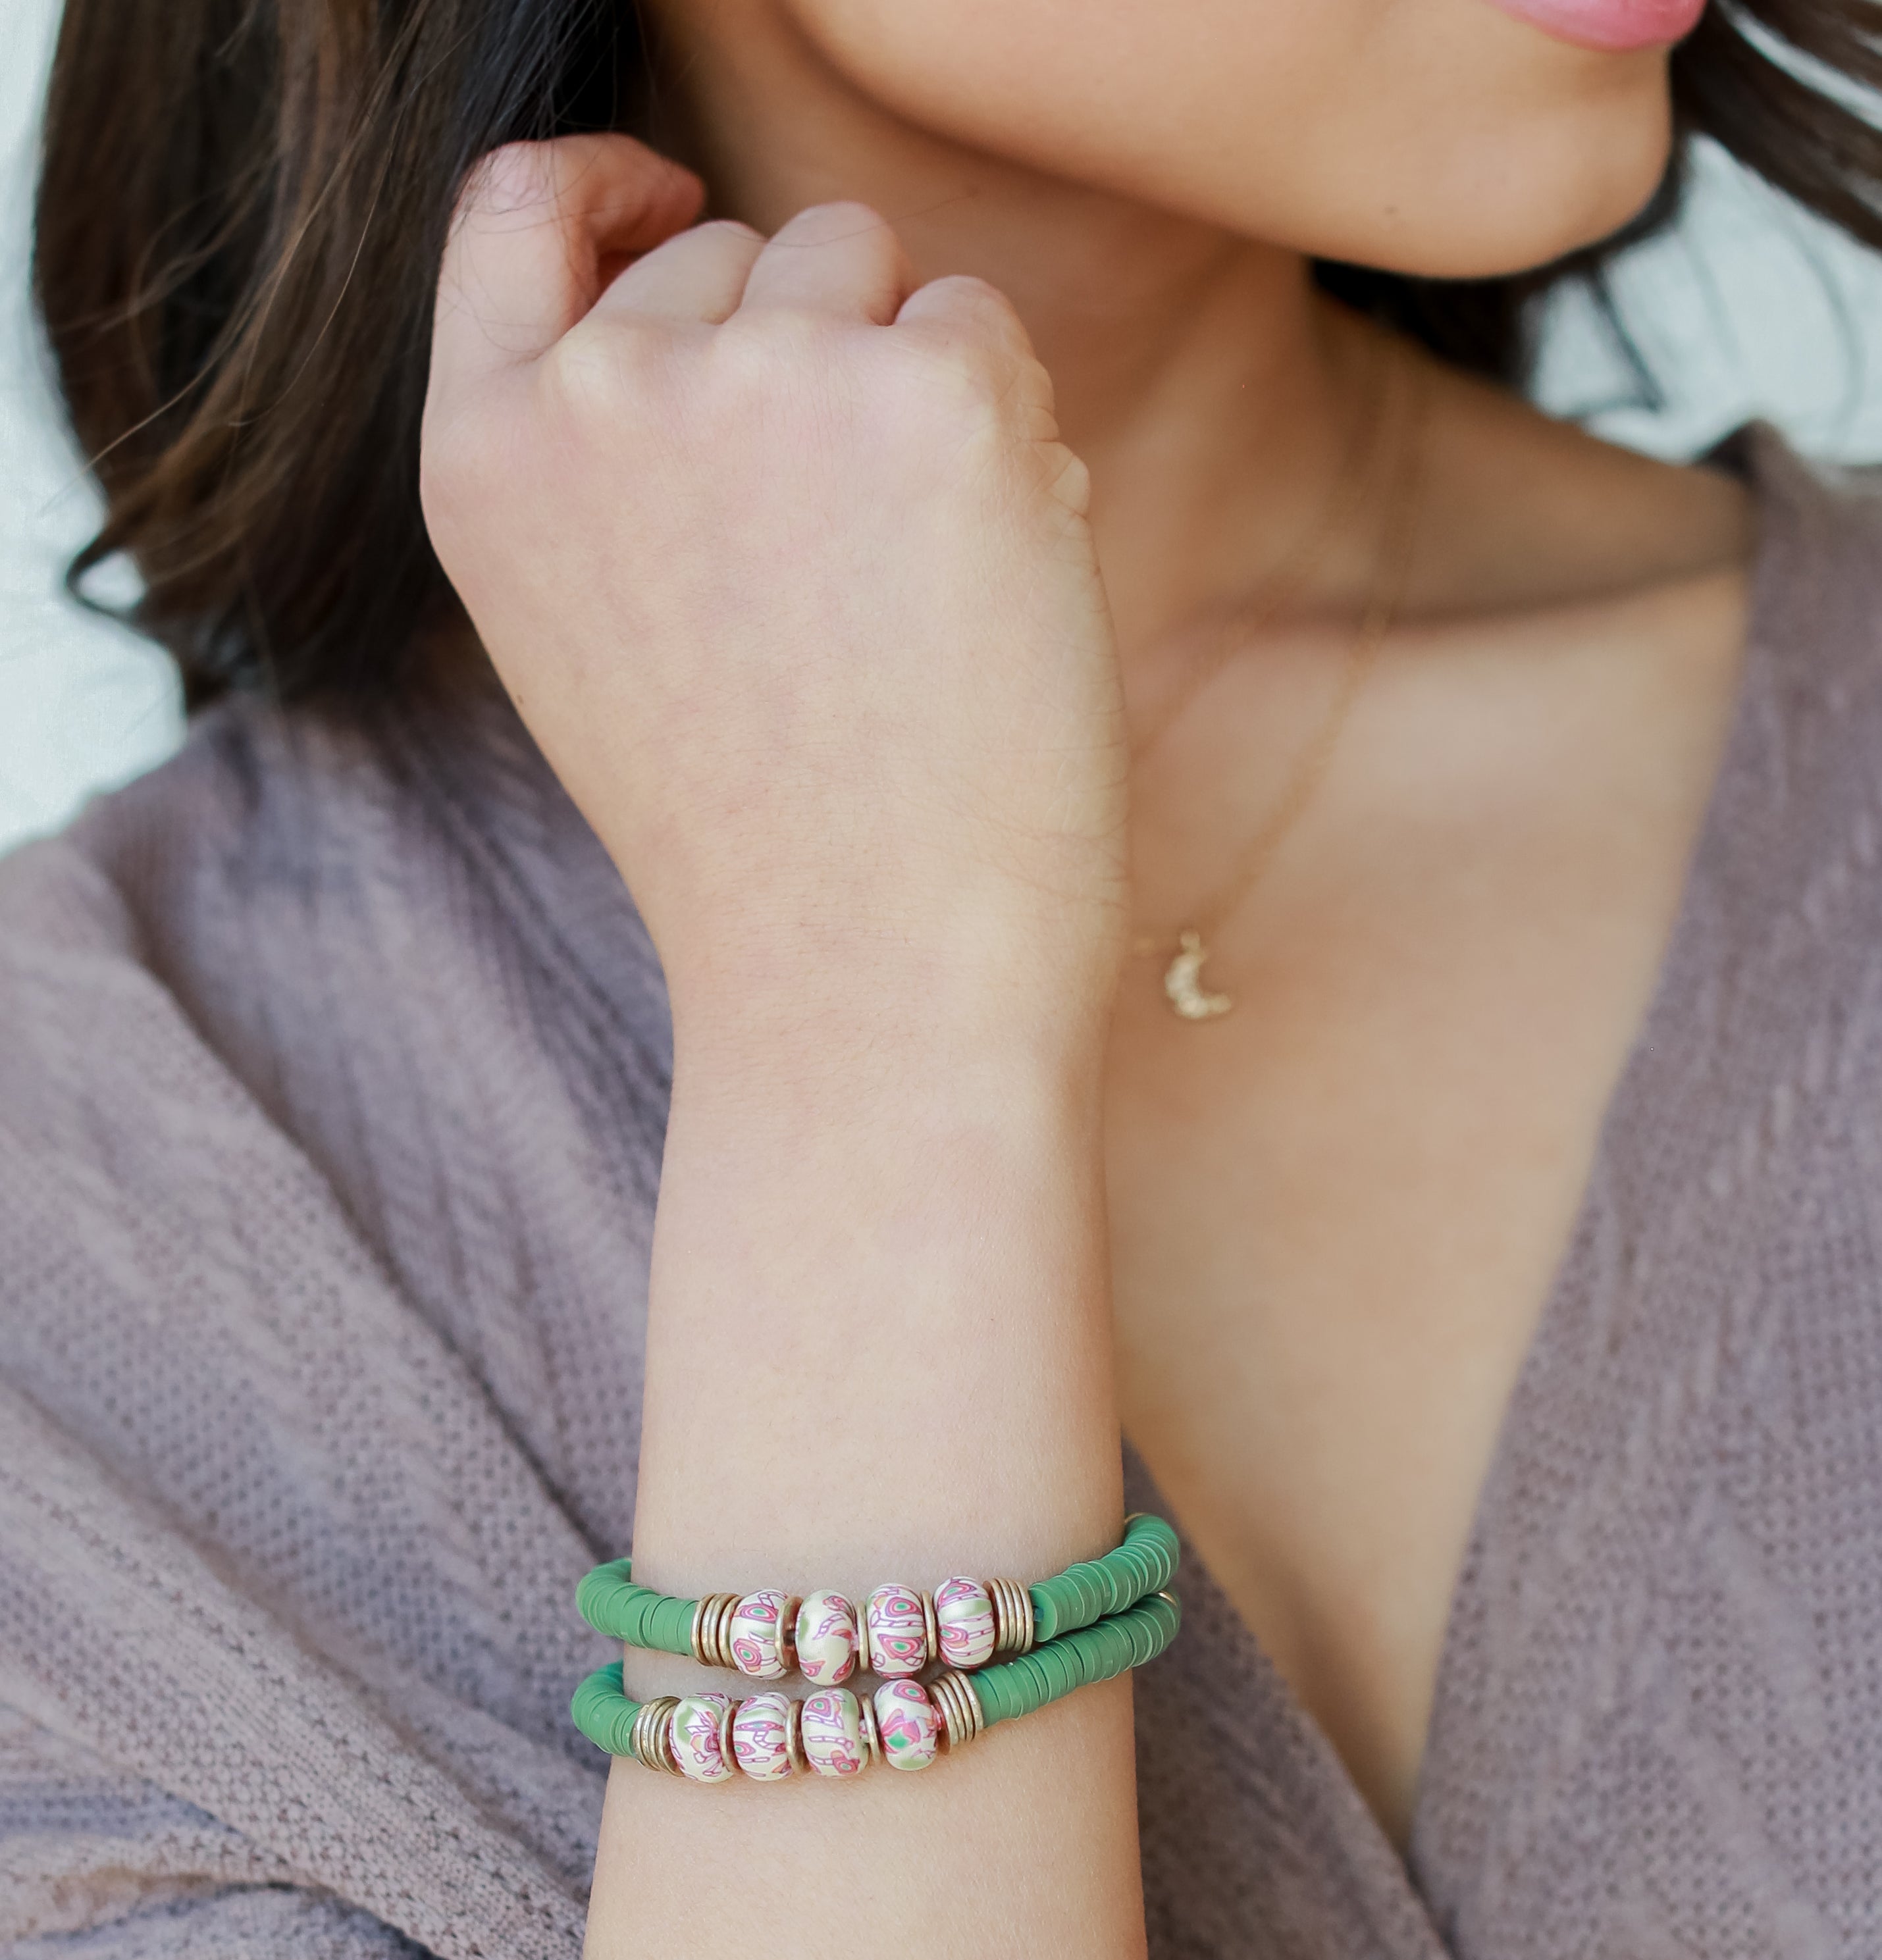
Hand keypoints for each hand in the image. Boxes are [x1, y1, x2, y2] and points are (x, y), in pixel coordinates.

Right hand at [422, 140, 1128, 1052]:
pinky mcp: (930, 393)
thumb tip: (740, 318)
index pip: (510, 214)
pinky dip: (1011, 440)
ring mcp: (765, 376)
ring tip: (903, 590)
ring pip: (868, 266)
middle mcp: (602, 392)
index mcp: (487, 461)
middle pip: (738, 249)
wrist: (868, 987)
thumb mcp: (599, 643)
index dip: (604, 186)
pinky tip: (982, 592)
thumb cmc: (760, 852)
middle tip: (833, 575)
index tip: (675, 207)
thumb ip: (614, 466)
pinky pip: (987, 332)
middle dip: (808, 353)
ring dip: (909, 383)